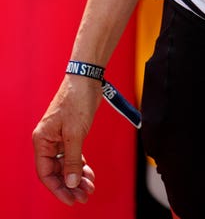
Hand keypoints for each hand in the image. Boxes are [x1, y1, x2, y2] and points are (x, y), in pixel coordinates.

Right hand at [32, 77, 101, 204]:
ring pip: (66, 165)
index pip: (46, 173)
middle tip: (84, 196)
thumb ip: (73, 160)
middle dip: (70, 185)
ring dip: (77, 177)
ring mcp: (59, 137)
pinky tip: (89, 174)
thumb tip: (71, 183)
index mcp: (42, 140)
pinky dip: (80, 165)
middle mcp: (48, 141)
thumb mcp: (75, 133)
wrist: (87, 78)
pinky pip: (73, 156)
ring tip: (90, 187)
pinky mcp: (70, 134)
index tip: (71, 199)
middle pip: (56, 171)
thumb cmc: (77, 100)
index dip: (57, 188)